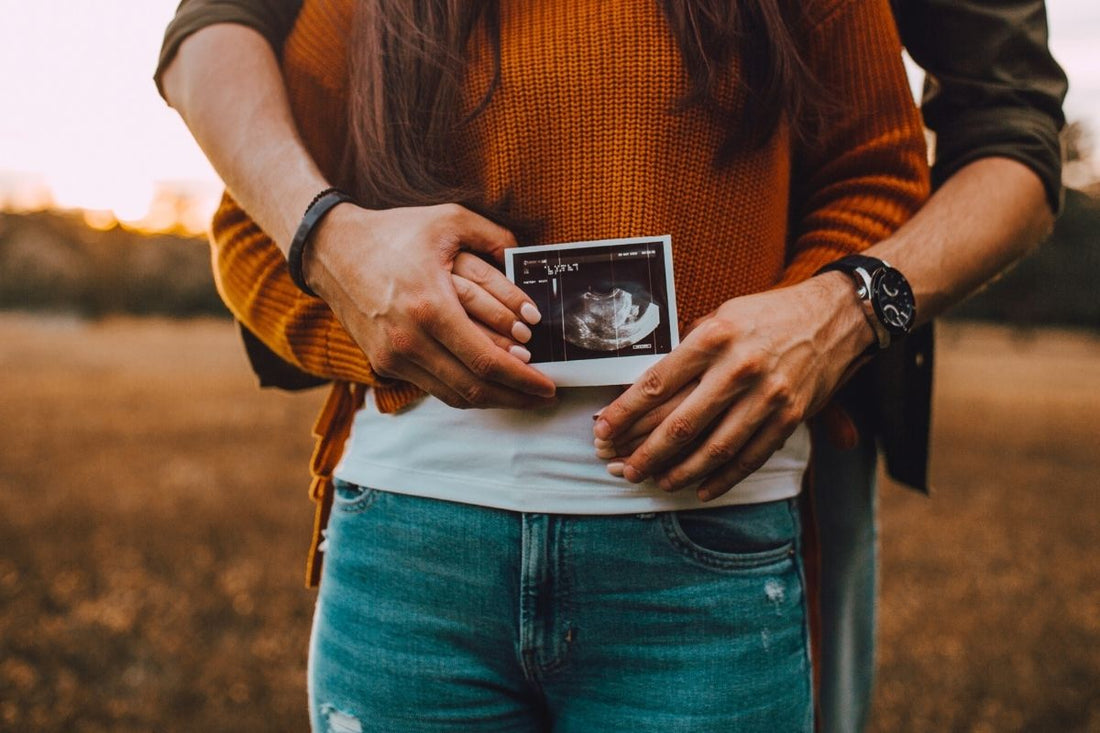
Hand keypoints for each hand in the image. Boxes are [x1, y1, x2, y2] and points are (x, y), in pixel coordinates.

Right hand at [305, 202, 556, 408]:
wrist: (331, 250)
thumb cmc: (393, 233)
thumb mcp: (448, 220)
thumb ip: (495, 236)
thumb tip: (528, 258)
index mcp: (430, 307)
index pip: (487, 361)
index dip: (523, 379)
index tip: (549, 384)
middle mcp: (410, 340)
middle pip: (474, 387)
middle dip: (516, 396)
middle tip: (543, 395)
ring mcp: (394, 357)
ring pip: (454, 395)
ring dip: (492, 399)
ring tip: (521, 394)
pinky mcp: (384, 363)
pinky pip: (434, 387)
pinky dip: (465, 390)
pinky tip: (487, 383)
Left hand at [593, 275, 871, 499]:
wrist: (836, 316)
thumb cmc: (768, 314)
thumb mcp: (722, 315)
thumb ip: (689, 350)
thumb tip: (649, 387)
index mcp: (714, 337)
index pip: (657, 383)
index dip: (624, 412)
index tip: (602, 430)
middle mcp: (739, 368)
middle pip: (681, 423)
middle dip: (645, 452)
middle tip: (621, 469)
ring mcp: (768, 396)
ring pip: (714, 448)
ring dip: (680, 471)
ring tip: (656, 482)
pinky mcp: (790, 416)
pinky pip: (750, 457)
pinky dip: (723, 478)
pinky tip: (700, 489)